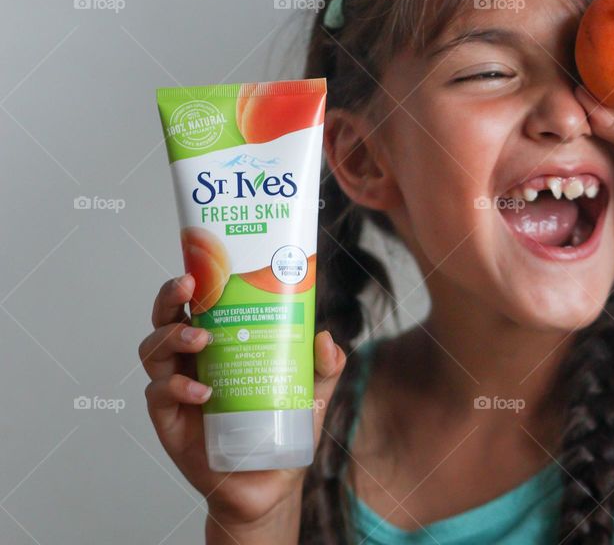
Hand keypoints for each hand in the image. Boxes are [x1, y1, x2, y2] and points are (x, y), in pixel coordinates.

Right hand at [139, 274, 344, 528]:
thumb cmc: (284, 429)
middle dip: (171, 298)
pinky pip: (158, 395)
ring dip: (172, 337)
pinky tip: (202, 391)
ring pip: (153, 351)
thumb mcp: (313, 393)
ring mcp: (177, 389)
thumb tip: (325, 338)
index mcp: (222, 343)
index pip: (199, 305)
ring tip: (201, 340)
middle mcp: (193, 360)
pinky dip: (176, 387)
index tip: (201, 265)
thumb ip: (325, 367)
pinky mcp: (169, 421)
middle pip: (166, 319)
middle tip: (189, 288)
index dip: (194, 282)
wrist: (272, 483)